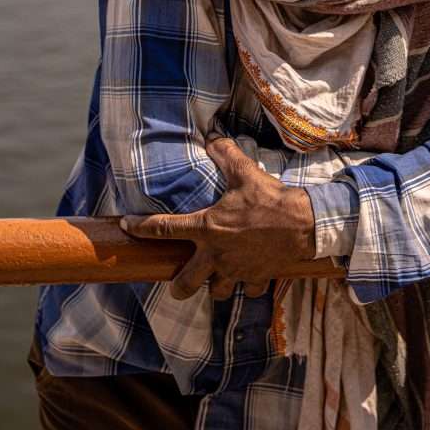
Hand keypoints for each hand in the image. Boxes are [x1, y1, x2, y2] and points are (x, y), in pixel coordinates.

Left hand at [121, 137, 314, 300]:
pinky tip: (250, 273)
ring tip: (217, 275)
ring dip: (214, 285)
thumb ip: (226, 155)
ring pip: (215, 291)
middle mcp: (216, 255)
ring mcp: (236, 271)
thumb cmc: (270, 199)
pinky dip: (247, 283)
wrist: (303, 225)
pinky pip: (247, 289)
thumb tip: (213, 137)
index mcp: (207, 228)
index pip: (164, 229)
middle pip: (185, 283)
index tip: (126, 225)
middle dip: (178, 286)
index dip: (141, 227)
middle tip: (178, 279)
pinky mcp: (256, 278)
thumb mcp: (245, 173)